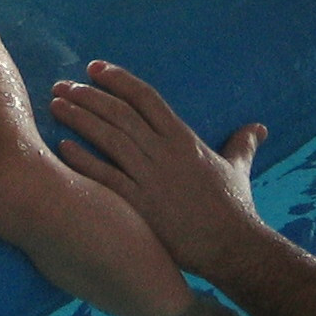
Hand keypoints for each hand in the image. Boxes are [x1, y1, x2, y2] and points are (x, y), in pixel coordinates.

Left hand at [49, 59, 268, 279]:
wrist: (232, 247)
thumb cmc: (235, 209)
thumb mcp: (238, 169)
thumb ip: (243, 144)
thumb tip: (259, 128)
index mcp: (183, 138)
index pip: (145, 97)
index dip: (118, 79)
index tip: (93, 68)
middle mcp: (164, 151)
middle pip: (119, 113)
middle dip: (87, 96)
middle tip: (62, 86)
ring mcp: (149, 177)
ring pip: (108, 138)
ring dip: (78, 118)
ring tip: (55, 106)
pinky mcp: (139, 204)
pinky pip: (104, 176)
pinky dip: (82, 159)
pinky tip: (62, 146)